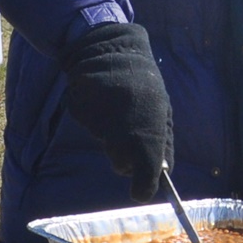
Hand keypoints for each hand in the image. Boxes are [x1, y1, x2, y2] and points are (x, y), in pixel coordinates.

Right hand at [60, 23, 173, 201]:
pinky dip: (94, 120)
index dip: (145, 183)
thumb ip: (160, 140)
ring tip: (114, 110)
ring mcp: (102, 121)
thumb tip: (158, 173)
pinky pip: (91, 127)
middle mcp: (126, 128)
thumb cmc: (140, 84)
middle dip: (124, 159)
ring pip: (106, 145)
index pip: (149, 169)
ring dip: (110, 136)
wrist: (110, 50)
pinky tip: (100, 102)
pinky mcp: (82, 114)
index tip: (141, 192)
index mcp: (151, 127)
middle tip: (127, 136)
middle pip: (122, 165)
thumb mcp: (160, 109)